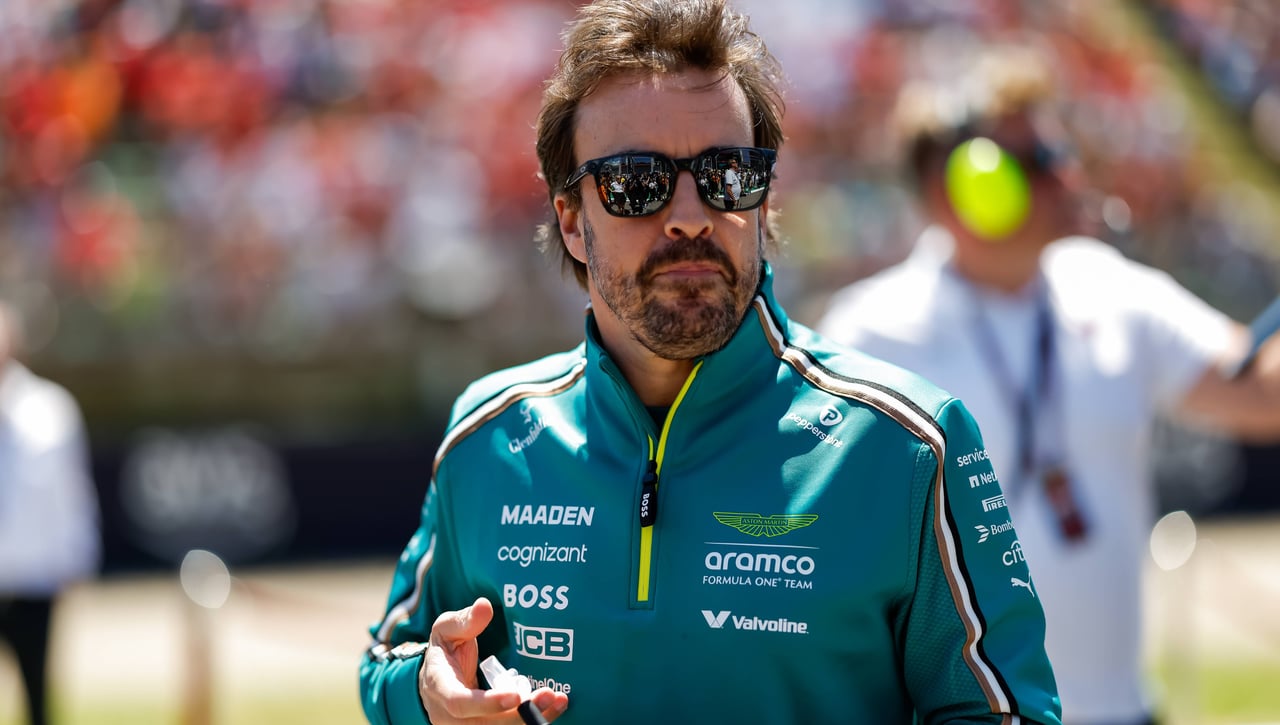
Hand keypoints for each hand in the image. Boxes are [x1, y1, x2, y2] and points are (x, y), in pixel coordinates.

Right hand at [419, 597, 568, 722]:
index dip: (488, 703)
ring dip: (530, 719)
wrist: (433, 682)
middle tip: (549, 695)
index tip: (515, 695)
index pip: (460, 703)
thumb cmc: (444, 652)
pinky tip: (553, 707)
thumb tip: (484, 606)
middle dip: (520, 714)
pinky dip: (530, 720)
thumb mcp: (447, 630)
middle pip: (487, 724)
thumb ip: (465, 620)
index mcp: (440, 688)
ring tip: (557, 701)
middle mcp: (450, 716)